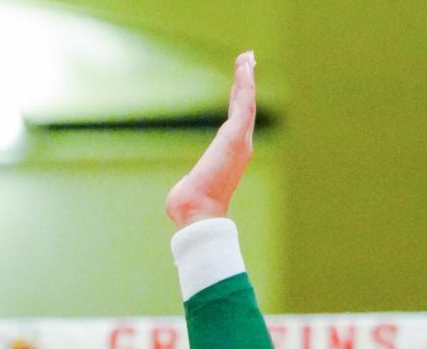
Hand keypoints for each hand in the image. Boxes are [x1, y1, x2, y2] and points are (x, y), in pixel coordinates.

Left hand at [165, 51, 255, 229]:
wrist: (197, 213)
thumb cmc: (191, 207)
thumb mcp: (190, 190)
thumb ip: (189, 188)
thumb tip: (178, 201)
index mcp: (230, 156)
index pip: (237, 122)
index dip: (239, 99)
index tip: (239, 81)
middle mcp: (240, 147)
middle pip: (245, 108)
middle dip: (246, 83)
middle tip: (248, 60)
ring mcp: (240, 141)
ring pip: (247, 102)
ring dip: (247, 78)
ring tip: (247, 57)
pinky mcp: (235, 137)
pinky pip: (244, 104)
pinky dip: (246, 84)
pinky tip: (245, 67)